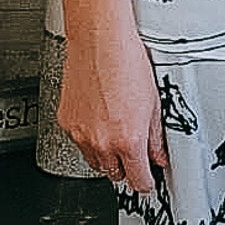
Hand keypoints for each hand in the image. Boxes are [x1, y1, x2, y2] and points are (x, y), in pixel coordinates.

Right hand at [55, 24, 167, 193]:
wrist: (100, 41)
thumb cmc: (127, 63)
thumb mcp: (153, 104)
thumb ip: (155, 137)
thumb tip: (159, 155)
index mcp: (128, 140)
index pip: (137, 181)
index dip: (145, 183)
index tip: (148, 180)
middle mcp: (101, 142)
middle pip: (114, 174)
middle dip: (126, 167)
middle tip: (134, 151)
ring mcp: (80, 133)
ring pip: (94, 161)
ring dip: (106, 154)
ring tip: (115, 130)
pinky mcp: (66, 121)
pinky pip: (79, 141)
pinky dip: (88, 136)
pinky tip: (99, 116)